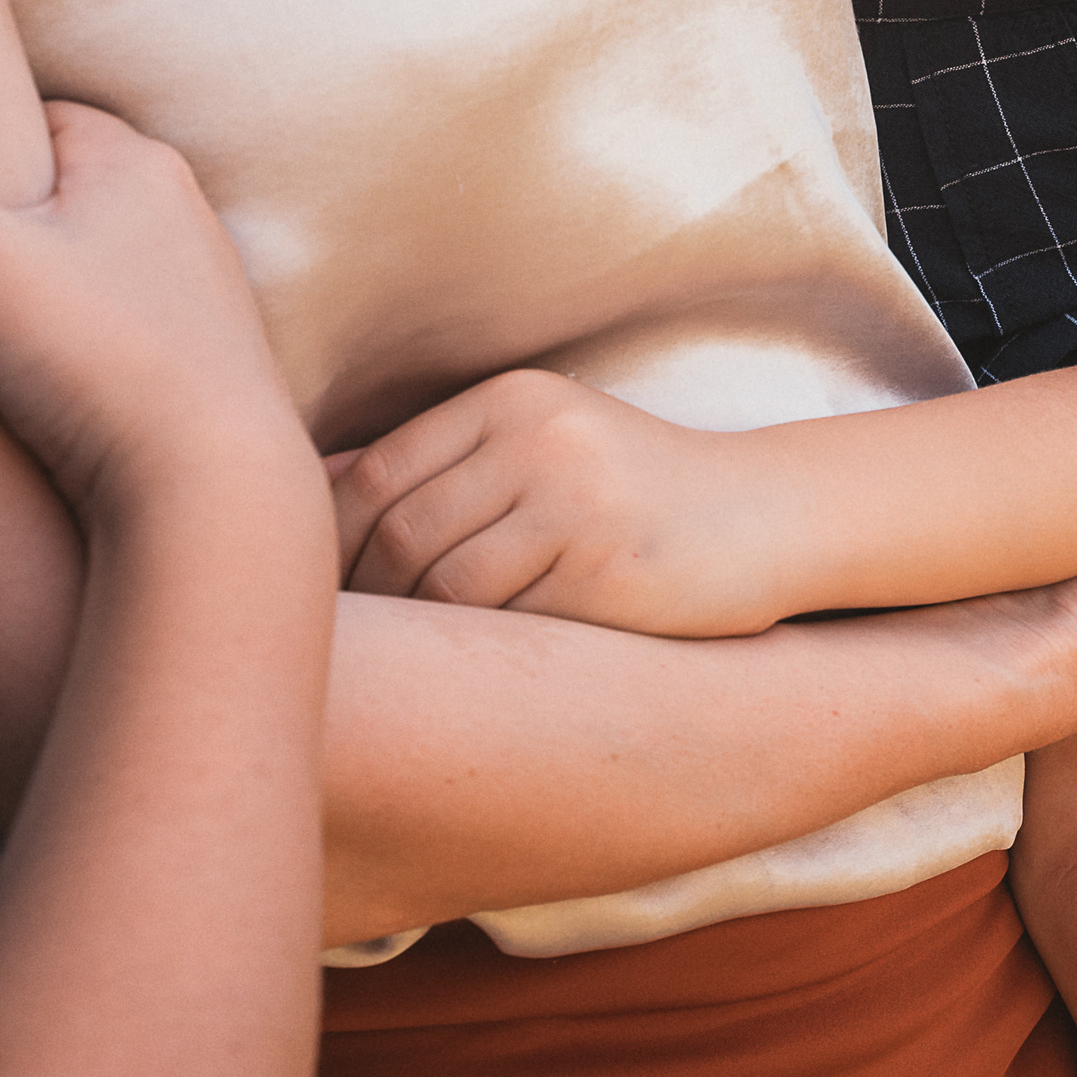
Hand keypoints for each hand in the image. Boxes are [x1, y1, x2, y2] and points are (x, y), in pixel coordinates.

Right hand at [0, 46, 309, 511]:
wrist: (216, 500)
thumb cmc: (98, 372)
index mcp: (136, 165)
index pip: (31, 121)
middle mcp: (185, 216)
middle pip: (64, 193)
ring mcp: (204, 294)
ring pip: (98, 264)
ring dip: (42, 285)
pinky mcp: (209, 367)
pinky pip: (126, 331)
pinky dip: (83, 344)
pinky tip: (44, 381)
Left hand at [329, 368, 791, 635]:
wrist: (766, 517)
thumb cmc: (634, 491)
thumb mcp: (543, 446)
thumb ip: (443, 464)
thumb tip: (310, 492)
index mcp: (514, 399)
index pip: (376, 474)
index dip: (327, 546)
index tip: (312, 599)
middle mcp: (542, 440)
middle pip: (401, 533)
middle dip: (366, 602)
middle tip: (349, 654)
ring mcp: (578, 505)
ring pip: (447, 588)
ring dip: (424, 636)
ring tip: (416, 667)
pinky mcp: (610, 574)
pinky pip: (510, 629)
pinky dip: (485, 659)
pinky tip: (483, 677)